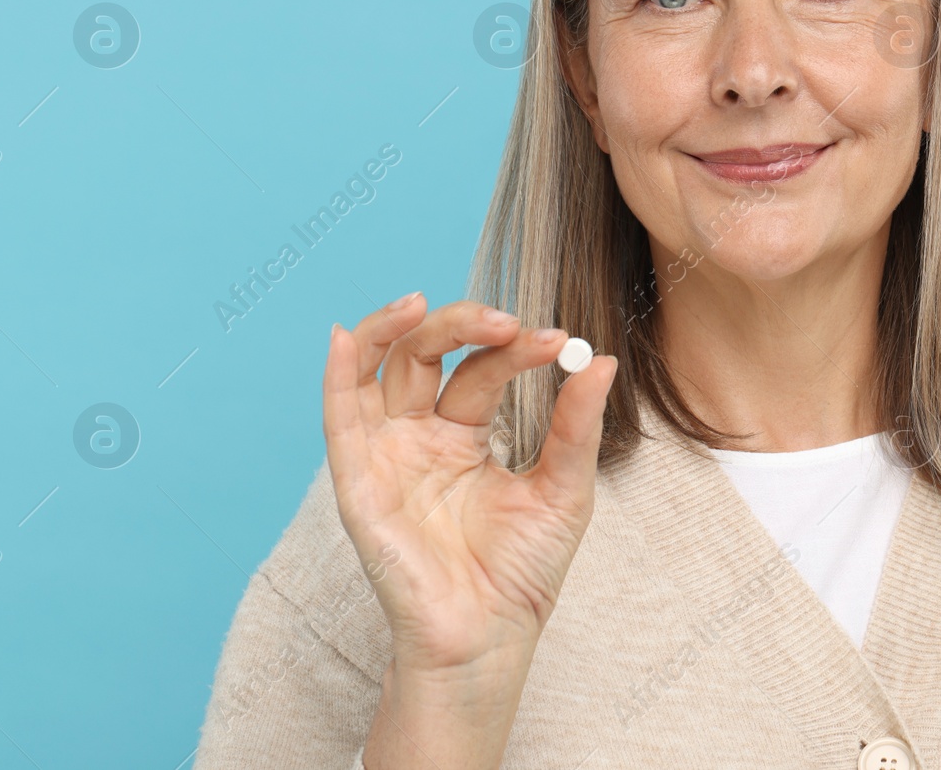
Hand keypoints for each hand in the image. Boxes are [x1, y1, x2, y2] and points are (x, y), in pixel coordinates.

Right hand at [321, 293, 616, 677]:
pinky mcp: (359, 484)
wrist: (489, 639)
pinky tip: (344, 338)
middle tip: (509, 323)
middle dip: (463, 327)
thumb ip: (576, 425)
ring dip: (391, 329)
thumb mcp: (563, 489)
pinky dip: (338, 376)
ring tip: (420, 301)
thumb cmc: (522, 573)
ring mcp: (387, 455)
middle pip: (426, 354)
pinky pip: (340, 420)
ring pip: (377, 371)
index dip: (517, 349)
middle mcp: (420, 436)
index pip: (483, 369)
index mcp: (466, 434)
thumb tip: (602, 360)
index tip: (560, 342)